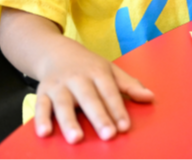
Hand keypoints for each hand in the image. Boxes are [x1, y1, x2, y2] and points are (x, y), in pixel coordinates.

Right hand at [34, 40, 153, 143]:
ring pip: (64, 103)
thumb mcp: (110, 70)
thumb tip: (151, 97)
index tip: (125, 127)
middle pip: (89, 98)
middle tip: (108, 135)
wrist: (57, 52)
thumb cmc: (89, 66)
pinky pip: (41, 105)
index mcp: (98, 72)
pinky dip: (41, 119)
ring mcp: (59, 85)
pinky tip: (45, 133)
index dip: (118, 109)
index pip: (110, 92)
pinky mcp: (42, 92)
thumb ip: (129, 85)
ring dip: (69, 121)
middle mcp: (78, 78)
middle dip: (99, 117)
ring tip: (77, 138)